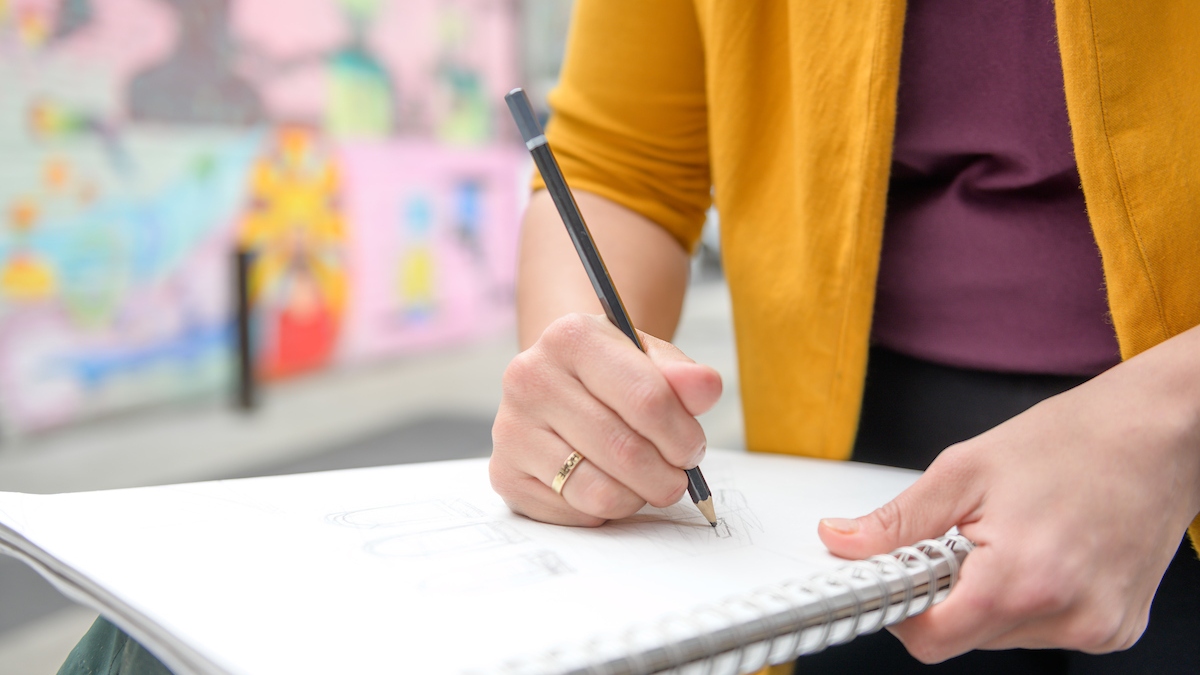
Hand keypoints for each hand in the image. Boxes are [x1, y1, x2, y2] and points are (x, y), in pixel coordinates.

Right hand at [490, 313, 721, 525]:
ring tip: (642, 481)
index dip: (682, 436)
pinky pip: (573, 514)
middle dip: (666, 476)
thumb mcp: (651, 361)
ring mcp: (510, 428)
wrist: (562, 383)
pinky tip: (604, 483)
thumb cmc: (614, 374)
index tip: (693, 449)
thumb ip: (684, 376)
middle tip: (677, 478)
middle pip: (624, 451)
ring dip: (636, 497)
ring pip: (598, 492)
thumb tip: (706, 388)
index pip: (646, 400)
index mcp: (571, 337)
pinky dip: (602, 511)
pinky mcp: (504, 474)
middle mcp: (530, 377)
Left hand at [818, 335, 1199, 661]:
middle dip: (949, 593)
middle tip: (965, 540)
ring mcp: (1097, 628)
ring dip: (991, 597)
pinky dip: (1031, 600)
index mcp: (1022, 580)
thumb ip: (898, 519)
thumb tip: (843, 540)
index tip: (895, 579)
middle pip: (966, 637)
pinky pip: (1046, 630)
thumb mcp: (966, 469)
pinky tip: (1046, 553)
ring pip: (1003, 635)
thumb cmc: (1075, 441)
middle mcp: (1067, 616)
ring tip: (1014, 538)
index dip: (901, 609)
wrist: (1158, 433)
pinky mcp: (1116, 629)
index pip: (931, 639)